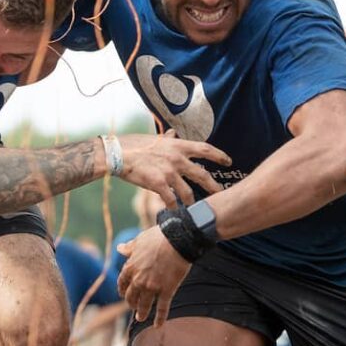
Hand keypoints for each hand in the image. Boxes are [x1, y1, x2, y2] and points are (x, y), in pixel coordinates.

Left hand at [116, 225, 190, 324]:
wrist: (177, 239)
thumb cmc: (158, 237)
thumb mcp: (140, 240)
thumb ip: (129, 248)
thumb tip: (119, 248)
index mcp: (131, 266)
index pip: (122, 282)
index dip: (122, 289)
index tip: (123, 293)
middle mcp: (139, 279)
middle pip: (131, 296)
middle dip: (131, 303)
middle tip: (133, 307)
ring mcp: (152, 287)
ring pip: (144, 305)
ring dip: (141, 313)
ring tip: (140, 318)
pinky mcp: (167, 290)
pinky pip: (162, 308)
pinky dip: (160, 318)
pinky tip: (158, 326)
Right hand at [117, 131, 231, 206]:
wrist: (116, 154)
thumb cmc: (133, 144)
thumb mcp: (154, 138)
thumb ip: (166, 139)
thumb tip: (172, 133)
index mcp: (177, 146)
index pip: (205, 149)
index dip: (219, 155)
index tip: (228, 161)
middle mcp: (176, 158)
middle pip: (202, 174)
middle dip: (213, 186)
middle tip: (220, 193)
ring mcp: (168, 172)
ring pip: (187, 192)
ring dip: (192, 202)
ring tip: (194, 208)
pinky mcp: (157, 184)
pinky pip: (170, 200)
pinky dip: (173, 208)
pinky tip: (174, 212)